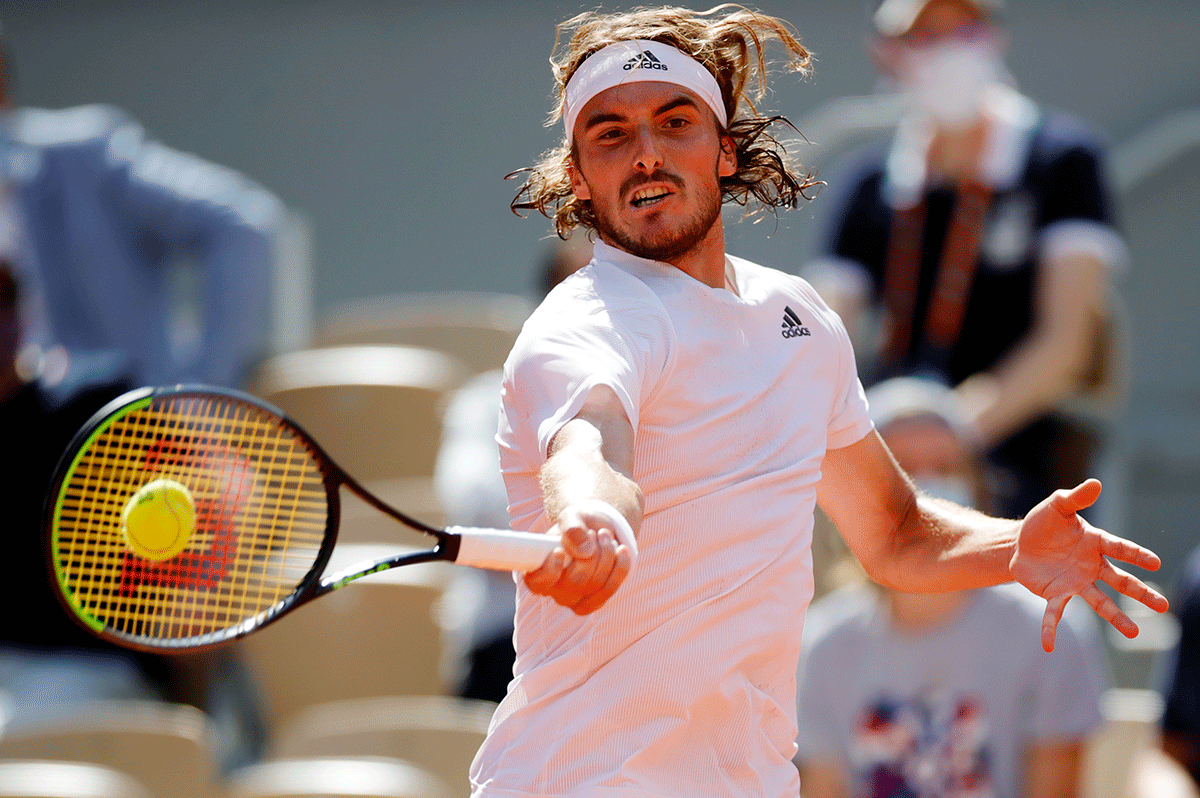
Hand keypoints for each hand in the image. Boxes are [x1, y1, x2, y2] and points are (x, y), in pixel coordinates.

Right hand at [524, 503, 633, 614]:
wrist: (597, 530)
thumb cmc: (577, 525)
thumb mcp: (572, 517)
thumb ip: (572, 528)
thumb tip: (584, 552)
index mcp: (538, 571)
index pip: (537, 583)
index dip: (549, 570)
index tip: (559, 551)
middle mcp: (554, 590)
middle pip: (574, 582)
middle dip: (590, 554)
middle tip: (593, 533)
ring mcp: (575, 598)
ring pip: (594, 584)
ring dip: (605, 555)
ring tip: (605, 535)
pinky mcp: (595, 600)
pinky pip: (609, 589)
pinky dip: (619, 568)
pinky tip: (621, 550)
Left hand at [1010, 479, 1168, 650]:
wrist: (1020, 543)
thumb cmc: (1044, 523)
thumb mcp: (1056, 506)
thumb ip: (1075, 497)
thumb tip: (1096, 483)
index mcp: (1095, 543)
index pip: (1120, 548)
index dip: (1136, 554)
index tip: (1155, 561)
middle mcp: (1091, 566)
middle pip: (1120, 581)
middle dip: (1140, 592)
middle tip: (1163, 606)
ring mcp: (1076, 582)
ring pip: (1100, 601)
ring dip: (1116, 617)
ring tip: (1134, 633)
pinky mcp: (1055, 594)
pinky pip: (1055, 613)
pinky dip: (1051, 629)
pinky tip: (1049, 646)